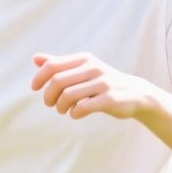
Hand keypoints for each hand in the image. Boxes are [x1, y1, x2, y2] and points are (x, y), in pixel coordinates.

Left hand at [29, 51, 157, 120]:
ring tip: (63, 110)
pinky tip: (76, 114)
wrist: (137, 94)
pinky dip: (74, 113)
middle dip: (48, 96)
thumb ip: (60, 65)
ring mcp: (103, 83)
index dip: (39, 78)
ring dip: (60, 106)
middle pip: (57, 81)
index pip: (52, 65)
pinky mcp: (111, 99)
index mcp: (84, 59)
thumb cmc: (103, 83)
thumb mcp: (83, 70)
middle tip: (50, 104)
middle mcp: (93, 68)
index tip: (35, 88)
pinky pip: (83, 107)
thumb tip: (35, 58)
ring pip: (68, 95)